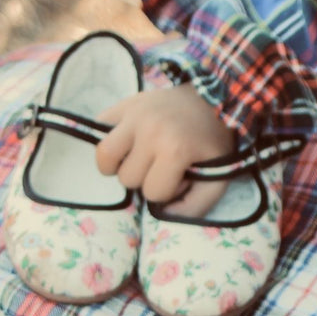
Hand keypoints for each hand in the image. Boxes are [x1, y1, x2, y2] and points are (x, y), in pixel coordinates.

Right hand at [96, 86, 235, 214]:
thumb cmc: (213, 143)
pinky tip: (126, 142)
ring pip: (105, 157)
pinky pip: (99, 127)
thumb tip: (164, 214)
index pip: (152, 192)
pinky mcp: (123, 103)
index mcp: (175, 150)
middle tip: (162, 164)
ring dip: (119, 164)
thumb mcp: (217, 178)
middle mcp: (149, 130)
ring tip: (137, 158)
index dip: (167, 190)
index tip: (180, 175)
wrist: (212, 101)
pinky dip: (108, 139)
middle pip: (127, 178)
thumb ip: (196, 205)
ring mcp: (133, 114)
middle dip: (145, 178)